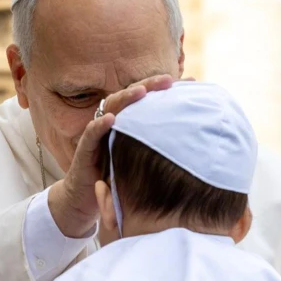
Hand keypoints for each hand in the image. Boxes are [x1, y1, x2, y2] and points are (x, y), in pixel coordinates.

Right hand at [48, 74, 174, 236]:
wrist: (86, 199)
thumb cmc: (116, 178)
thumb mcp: (143, 160)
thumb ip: (161, 147)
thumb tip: (196, 140)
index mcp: (128, 122)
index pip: (147, 99)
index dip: (166, 89)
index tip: (190, 81)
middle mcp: (113, 122)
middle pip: (130, 97)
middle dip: (149, 86)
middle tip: (168, 80)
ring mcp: (98, 134)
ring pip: (111, 108)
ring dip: (125, 98)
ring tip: (141, 91)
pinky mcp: (84, 150)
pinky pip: (91, 134)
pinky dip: (99, 125)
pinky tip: (111, 119)